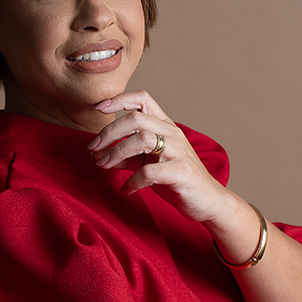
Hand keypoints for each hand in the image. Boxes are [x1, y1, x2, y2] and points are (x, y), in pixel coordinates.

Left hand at [87, 90, 232, 222]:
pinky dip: (132, 181)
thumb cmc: (177, 180)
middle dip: (109, 132)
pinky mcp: (181, 172)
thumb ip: (128, 156)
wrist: (208, 201)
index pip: (143, 99)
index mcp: (165, 126)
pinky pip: (148, 172)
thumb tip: (100, 154)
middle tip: (93, 148)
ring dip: (116, 153)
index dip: (119, 99)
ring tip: (103, 166)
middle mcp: (172, 133)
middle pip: (135, 119)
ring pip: (141, 139)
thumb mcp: (150, 164)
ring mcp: (178, 151)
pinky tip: (126, 190)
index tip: (98, 108)